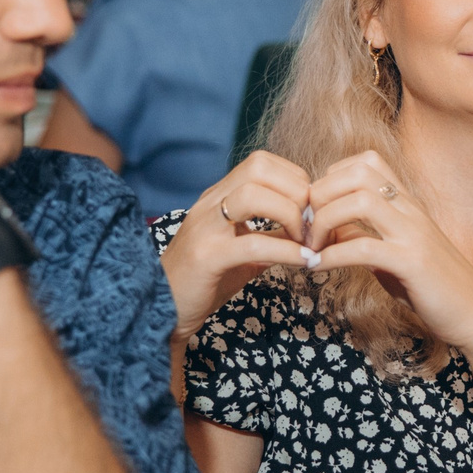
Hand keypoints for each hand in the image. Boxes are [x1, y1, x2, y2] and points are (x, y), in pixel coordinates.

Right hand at [164, 150, 317, 343]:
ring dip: (290, 215)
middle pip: (259, 168)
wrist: (163, 310)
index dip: (294, 180)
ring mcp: (206, 227)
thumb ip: (271, 236)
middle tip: (309, 225)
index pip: (261, 162)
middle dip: (295, 192)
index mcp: (219, 197)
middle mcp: (210, 203)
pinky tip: (303, 261)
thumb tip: (309, 231)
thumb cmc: (204, 280)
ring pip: (254, 194)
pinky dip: (287, 251)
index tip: (309, 210)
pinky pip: (253, 243)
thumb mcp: (242, 251)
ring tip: (303, 241)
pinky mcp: (207, 257)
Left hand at [301, 151, 472, 354]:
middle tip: (305, 227)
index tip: (316, 210)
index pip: (366, 161)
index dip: (331, 178)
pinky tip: (318, 268)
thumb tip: (331, 229)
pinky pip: (364, 247)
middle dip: (320, 194)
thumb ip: (366, 236)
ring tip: (311, 248)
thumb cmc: (434, 288)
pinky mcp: (413, 263)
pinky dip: (331, 255)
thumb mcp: (394, 254)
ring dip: (324, 220)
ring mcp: (414, 234)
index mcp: (408, 204)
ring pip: (360, 200)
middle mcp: (411, 211)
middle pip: (358, 172)